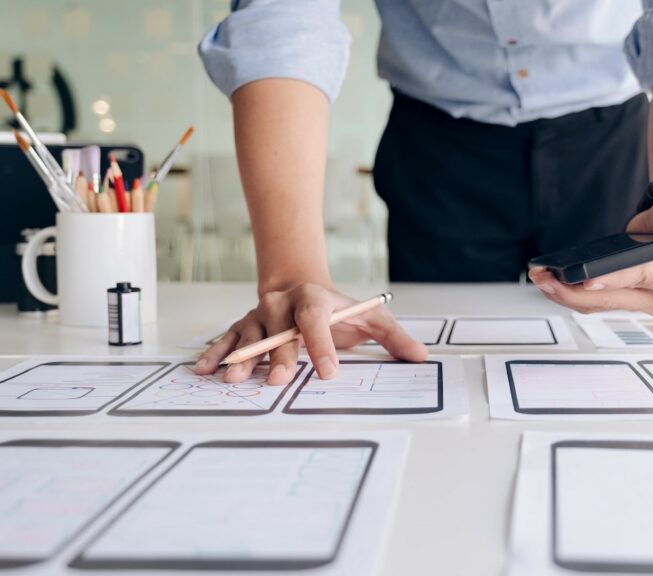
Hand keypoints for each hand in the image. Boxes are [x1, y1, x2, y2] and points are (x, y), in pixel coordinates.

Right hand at [194, 283, 427, 384]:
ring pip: (248, 336)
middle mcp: (282, 306)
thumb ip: (394, 336)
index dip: (322, 345)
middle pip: (279, 331)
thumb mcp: (370, 318)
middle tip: (280, 381)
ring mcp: (259, 316)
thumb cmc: (338, 309)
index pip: (317, 321)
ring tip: (234, 378)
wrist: (300, 285)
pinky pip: (227, 340)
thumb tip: (421, 356)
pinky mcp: (243, 327)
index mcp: (314, 301)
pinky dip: (216, 354)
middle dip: (280, 356)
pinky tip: (206, 370)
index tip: (329, 372)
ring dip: (241, 357)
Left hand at [529, 192, 652, 314]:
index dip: (613, 279)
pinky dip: (570, 293)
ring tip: (539, 278)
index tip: (586, 280)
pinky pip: (593, 302)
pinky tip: (549, 281)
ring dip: (565, 295)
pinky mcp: (622, 298)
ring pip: (597, 305)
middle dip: (575, 291)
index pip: (641, 278)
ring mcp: (639, 302)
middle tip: (545, 278)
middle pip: (611, 299)